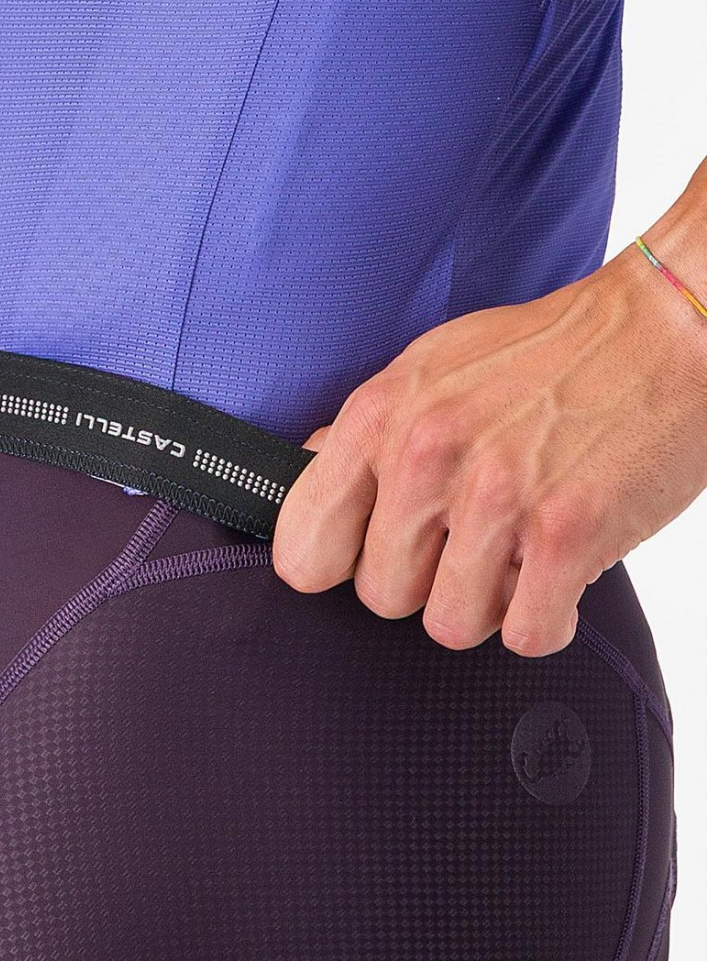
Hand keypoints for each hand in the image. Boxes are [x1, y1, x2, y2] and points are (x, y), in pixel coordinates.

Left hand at [272, 229, 706, 656]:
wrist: (660, 330)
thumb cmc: (542, 352)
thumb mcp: (426, 368)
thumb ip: (363, 433)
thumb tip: (305, 476)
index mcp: (379, 417)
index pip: (303, 545)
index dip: (329, 565)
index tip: (358, 559)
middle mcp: (425, 457)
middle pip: (380, 596)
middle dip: (421, 582)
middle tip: (463, 544)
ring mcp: (495, 498)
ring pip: (449, 624)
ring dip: (484, 603)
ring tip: (512, 553)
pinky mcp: (568, 533)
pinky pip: (527, 634)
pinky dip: (544, 617)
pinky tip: (555, 573)